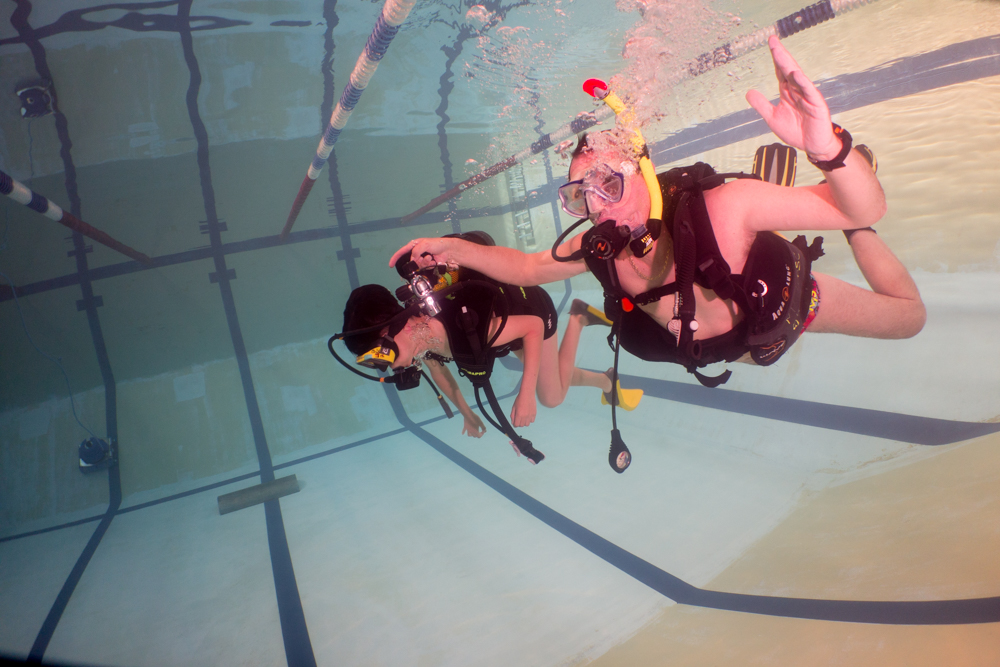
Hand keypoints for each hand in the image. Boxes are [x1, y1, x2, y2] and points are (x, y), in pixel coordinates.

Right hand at [389, 237, 457, 270]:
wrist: (448, 250)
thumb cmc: (437, 244)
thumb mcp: (425, 244)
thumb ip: (416, 251)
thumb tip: (413, 259)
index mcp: (414, 245)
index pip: (402, 251)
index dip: (395, 258)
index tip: (391, 265)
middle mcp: (417, 252)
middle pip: (411, 261)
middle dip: (416, 262)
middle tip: (424, 258)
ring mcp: (422, 259)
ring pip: (417, 265)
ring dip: (424, 263)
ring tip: (430, 258)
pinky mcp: (427, 264)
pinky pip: (424, 268)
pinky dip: (428, 265)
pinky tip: (433, 261)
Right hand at [462, 414, 485, 437]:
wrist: (468, 414)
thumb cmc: (475, 418)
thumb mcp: (480, 422)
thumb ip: (483, 427)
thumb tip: (485, 431)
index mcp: (475, 431)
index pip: (479, 436)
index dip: (482, 434)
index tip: (483, 430)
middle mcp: (471, 431)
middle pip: (474, 436)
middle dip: (477, 434)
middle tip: (479, 431)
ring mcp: (467, 429)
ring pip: (469, 435)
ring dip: (471, 435)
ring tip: (473, 432)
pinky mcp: (465, 426)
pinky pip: (464, 430)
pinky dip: (463, 432)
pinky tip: (462, 433)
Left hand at [510, 391, 535, 427]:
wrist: (527, 394)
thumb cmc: (519, 399)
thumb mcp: (514, 407)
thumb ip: (513, 415)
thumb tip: (513, 422)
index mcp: (519, 414)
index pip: (516, 425)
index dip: (515, 424)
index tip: (515, 422)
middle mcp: (525, 416)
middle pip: (521, 425)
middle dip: (519, 423)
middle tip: (518, 419)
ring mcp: (530, 415)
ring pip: (527, 424)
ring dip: (524, 422)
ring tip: (523, 417)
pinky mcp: (534, 413)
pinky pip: (532, 421)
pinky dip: (529, 420)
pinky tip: (527, 416)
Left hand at [745, 36, 840, 159]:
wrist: (811, 145)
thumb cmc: (795, 130)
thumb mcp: (772, 117)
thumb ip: (761, 105)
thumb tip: (748, 92)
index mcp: (787, 92)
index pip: (780, 72)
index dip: (774, 58)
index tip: (770, 43)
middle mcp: (797, 90)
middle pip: (787, 69)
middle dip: (780, 55)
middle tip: (772, 40)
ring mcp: (807, 96)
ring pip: (797, 77)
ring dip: (788, 65)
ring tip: (779, 53)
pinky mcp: (816, 104)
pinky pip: (809, 92)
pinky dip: (803, 83)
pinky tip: (796, 74)